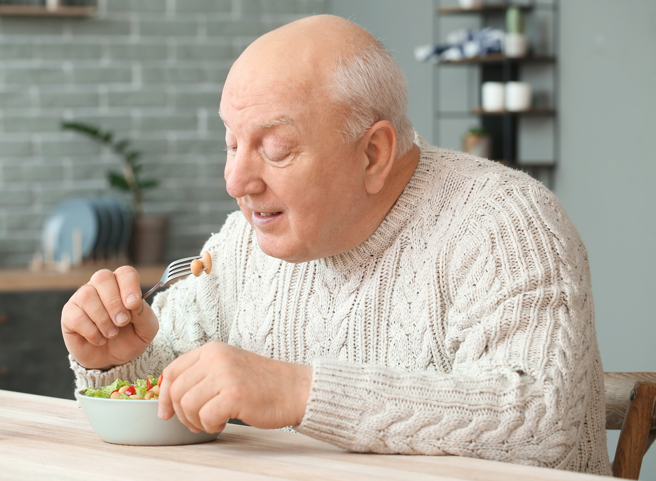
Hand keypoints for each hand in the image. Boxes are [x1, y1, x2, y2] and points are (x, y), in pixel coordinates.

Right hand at [61, 266, 158, 369]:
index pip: (125, 272)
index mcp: (122, 285)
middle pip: (102, 278)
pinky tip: (100, 339)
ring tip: (112, 334)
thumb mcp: (146, 329)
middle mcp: (100, 287)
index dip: (129, 286)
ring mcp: (82, 299)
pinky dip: (91, 331)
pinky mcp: (69, 315)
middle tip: (122, 322)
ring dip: (103, 318)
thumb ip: (144, 314)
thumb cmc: (131, 338)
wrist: (113, 359)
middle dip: (114, 302)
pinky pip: (76, 316)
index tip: (133, 304)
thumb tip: (134, 303)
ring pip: (87, 295)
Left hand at [157, 341, 312, 432]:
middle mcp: (216, 358)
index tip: (166, 412)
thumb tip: (169, 396)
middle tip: (196, 422)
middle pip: (176, 391)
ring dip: (197, 421)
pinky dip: (210, 426)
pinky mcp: (234, 394)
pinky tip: (223, 423)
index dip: (164, 395)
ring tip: (212, 422)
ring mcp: (225, 375)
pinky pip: (205, 417)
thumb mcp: (228, 367)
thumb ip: (202, 375)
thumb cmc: (262, 384)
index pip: (173, 371)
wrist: (295, 389)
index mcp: (212, 350)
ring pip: (187, 406)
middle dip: (181, 414)